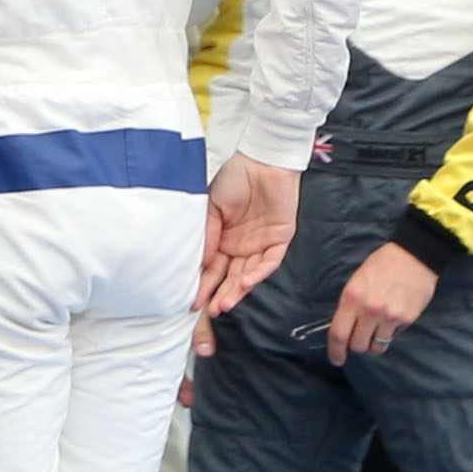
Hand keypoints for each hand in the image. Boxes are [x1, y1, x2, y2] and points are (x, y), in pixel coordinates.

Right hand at [200, 155, 298, 317]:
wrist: (261, 160)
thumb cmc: (234, 178)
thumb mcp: (210, 207)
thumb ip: (208, 235)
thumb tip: (200, 262)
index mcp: (223, 239)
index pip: (212, 268)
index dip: (203, 285)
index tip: (192, 301)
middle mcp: (241, 245)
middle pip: (230, 276)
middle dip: (220, 295)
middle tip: (210, 311)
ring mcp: (260, 243)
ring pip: (249, 273)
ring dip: (237, 290)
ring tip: (225, 304)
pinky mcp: (279, 238)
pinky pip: (270, 261)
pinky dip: (258, 273)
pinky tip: (245, 283)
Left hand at [328, 239, 439, 365]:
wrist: (415, 256)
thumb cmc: (382, 265)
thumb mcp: (356, 281)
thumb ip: (349, 305)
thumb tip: (344, 327)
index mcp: (352, 298)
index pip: (338, 333)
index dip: (335, 350)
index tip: (336, 359)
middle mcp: (370, 310)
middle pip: (357, 345)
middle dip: (356, 346)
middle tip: (360, 339)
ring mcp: (390, 316)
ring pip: (377, 346)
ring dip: (374, 344)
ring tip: (376, 332)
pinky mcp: (407, 319)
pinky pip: (394, 336)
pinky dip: (390, 333)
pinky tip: (392, 319)